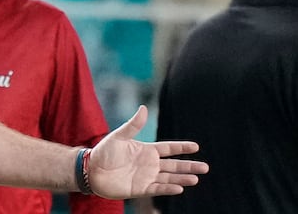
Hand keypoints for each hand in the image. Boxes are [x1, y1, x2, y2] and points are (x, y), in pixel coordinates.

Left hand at [88, 105, 207, 198]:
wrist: (91, 170)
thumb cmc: (104, 152)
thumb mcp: (119, 136)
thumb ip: (133, 125)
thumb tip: (144, 107)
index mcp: (146, 150)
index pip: (168, 148)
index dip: (182, 147)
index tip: (196, 146)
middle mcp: (149, 164)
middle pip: (174, 165)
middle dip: (189, 166)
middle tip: (206, 167)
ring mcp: (146, 177)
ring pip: (169, 178)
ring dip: (182, 178)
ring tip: (196, 178)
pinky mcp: (140, 189)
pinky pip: (158, 189)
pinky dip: (168, 188)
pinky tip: (180, 188)